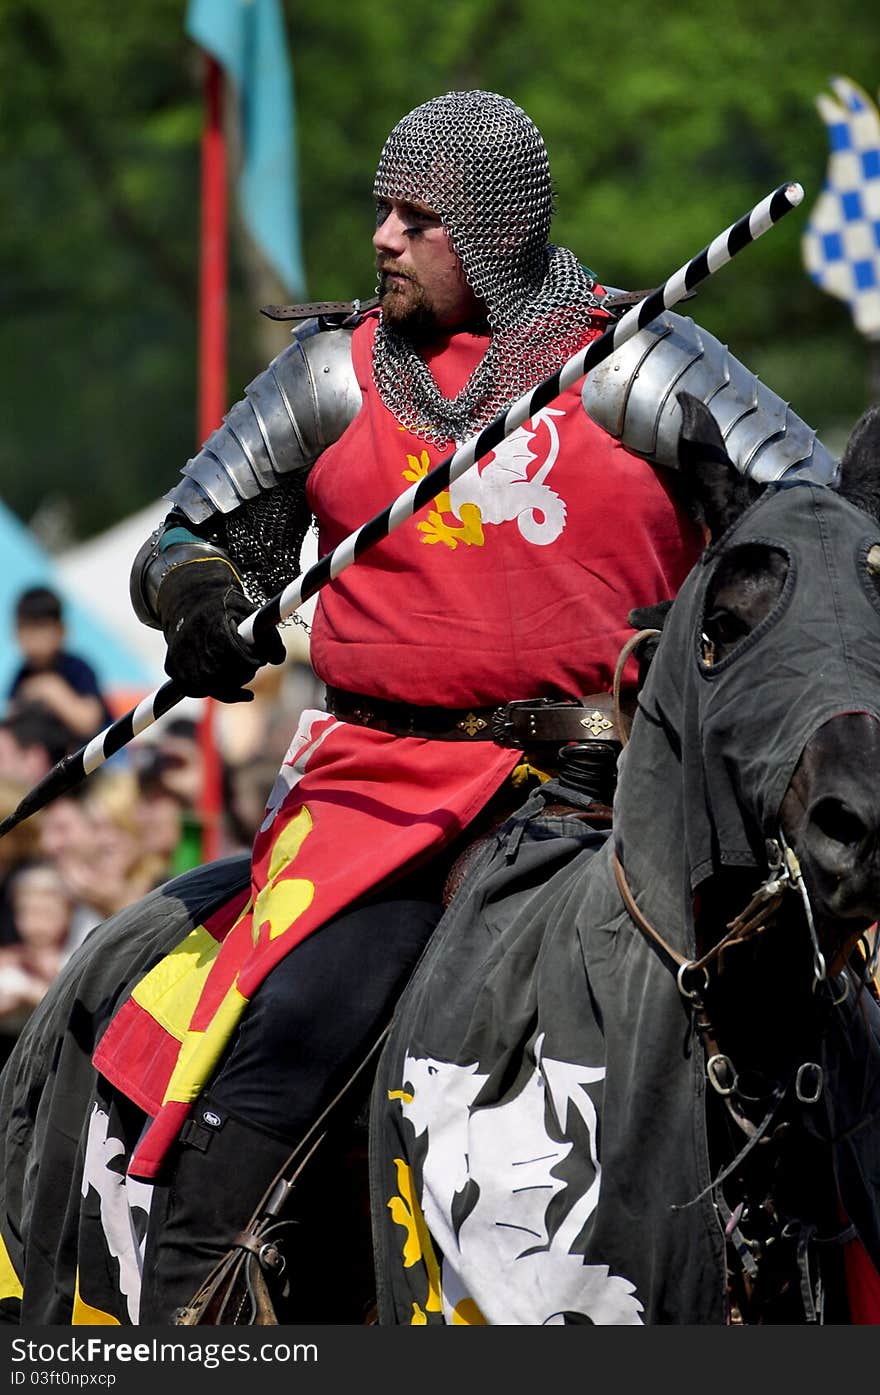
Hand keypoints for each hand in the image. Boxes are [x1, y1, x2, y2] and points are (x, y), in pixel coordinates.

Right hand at [157, 560, 284, 702]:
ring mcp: (180, 658)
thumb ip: (268, 634)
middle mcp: (194, 644)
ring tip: (242, 676)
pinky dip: (210, 689)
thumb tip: (278, 659)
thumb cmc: (225, 606)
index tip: (258, 659)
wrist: (191, 599)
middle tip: (251, 666)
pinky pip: (195, 690)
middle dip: (243, 675)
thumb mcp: (250, 611)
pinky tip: (223, 683)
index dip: (252, 662)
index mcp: (214, 627)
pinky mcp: (172, 667)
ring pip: (209, 688)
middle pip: (225, 677)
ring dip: (229, 687)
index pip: (238, 658)